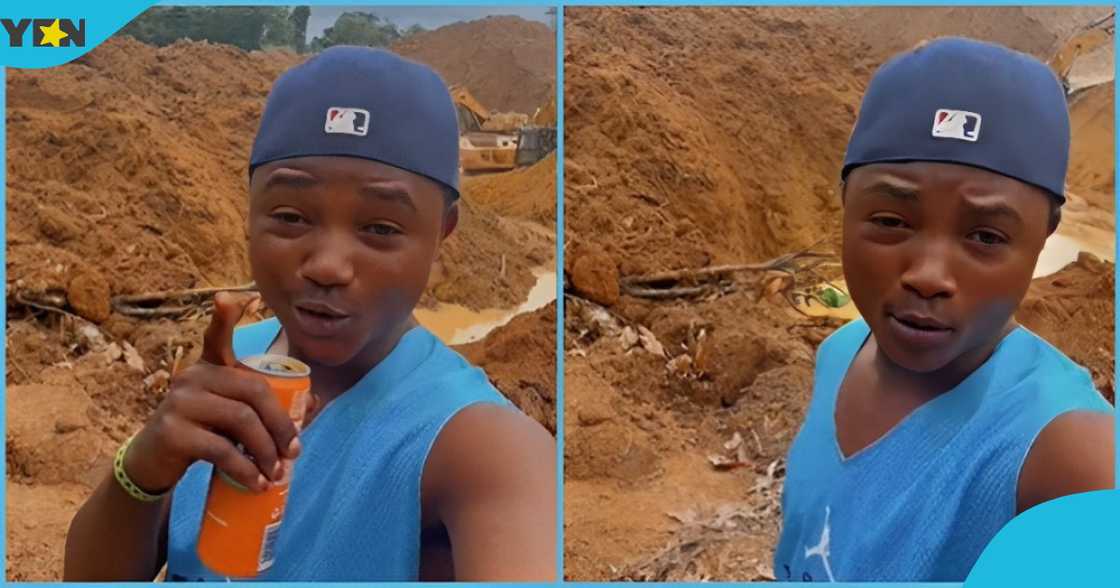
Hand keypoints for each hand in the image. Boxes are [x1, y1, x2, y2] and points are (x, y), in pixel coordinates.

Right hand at [123, 292, 300, 493]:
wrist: (153, 465)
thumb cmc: (202, 435)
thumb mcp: (231, 418)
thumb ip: (265, 409)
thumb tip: (313, 403)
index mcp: (208, 368)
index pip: (217, 338)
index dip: (225, 318)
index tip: (233, 296)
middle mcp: (192, 377)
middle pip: (253, 391)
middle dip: (281, 424)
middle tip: (294, 452)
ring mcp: (180, 402)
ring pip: (240, 420)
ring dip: (266, 451)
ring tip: (277, 473)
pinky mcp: (172, 431)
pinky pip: (220, 448)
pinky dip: (245, 469)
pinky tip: (256, 483)